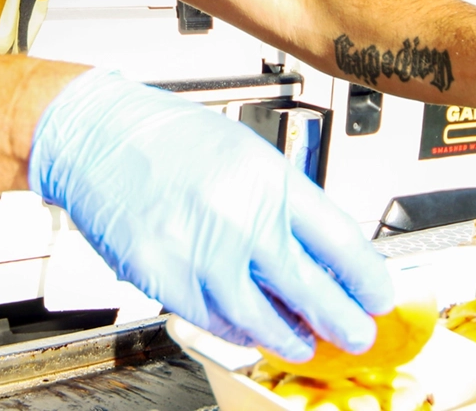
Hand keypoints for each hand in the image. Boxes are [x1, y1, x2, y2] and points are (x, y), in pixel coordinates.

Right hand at [29, 69, 392, 359]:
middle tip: (358, 334)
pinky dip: (239, 330)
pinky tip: (251, 327)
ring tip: (305, 340)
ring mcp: (201, 254)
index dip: (368, 278)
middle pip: (311, 291)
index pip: (340, 241)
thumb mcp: (243, 150)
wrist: (96, 135)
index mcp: (265, 178)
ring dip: (292, 337)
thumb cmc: (166, 137)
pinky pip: (215, 321)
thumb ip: (282, 200)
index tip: (379, 294)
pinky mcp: (165, 278)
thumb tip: (323, 250)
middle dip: (344, 322)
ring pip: (264, 320)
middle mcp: (238, 218)